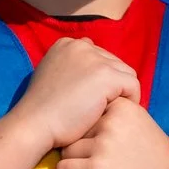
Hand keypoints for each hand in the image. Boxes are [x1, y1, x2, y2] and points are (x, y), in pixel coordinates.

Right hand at [0, 38, 141, 168]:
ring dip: (121, 92)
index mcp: (66, 44)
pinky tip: (116, 114)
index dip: (99, 78)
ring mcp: (94, 59)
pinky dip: (131, 100)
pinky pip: (134, 86)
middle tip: (102, 107)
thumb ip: (71, 69)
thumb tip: (92, 75)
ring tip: (109, 111)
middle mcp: (81, 45)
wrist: (34, 124)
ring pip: (126, 73)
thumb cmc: (42, 110)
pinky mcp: (106, 75)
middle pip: (114, 63)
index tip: (92, 97)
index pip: (98, 56)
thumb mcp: (52, 78)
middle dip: (112, 85)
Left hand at [56, 96, 168, 168]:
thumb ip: (112, 115)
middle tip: (106, 161)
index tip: (107, 144)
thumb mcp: (138, 124)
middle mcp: (111, 122)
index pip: (87, 115)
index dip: (92, 132)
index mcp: (122, 107)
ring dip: (76, 164)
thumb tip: (78, 112)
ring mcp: (103, 146)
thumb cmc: (150, 158)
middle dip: (83, 149)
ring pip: (67, 151)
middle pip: (75, 133)